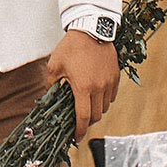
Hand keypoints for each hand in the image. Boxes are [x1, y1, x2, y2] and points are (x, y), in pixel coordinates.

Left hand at [44, 28, 118, 142]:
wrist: (90, 29)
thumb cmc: (70, 48)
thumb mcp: (54, 66)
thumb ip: (51, 85)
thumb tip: (50, 98)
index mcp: (83, 88)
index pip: (83, 118)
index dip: (80, 131)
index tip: (77, 138)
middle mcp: (99, 88)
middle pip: (97, 115)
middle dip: (88, 121)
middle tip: (80, 119)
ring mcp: (109, 82)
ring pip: (106, 106)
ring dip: (97, 110)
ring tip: (87, 104)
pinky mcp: (116, 76)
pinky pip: (112, 95)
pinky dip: (105, 99)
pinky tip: (96, 93)